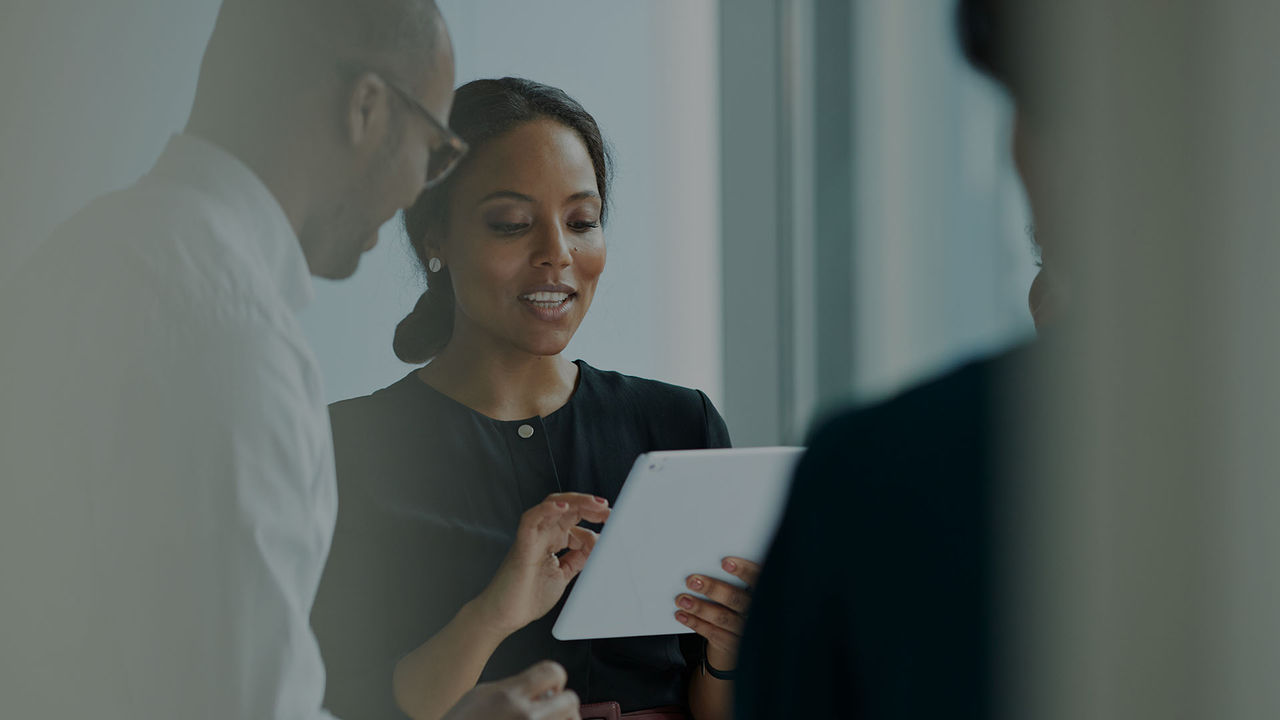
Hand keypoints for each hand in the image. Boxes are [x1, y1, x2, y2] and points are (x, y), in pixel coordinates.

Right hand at [441, 661, 580, 719]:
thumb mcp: (479, 695)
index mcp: (508, 696)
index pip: (553, 671)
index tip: (551, 686)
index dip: (555, 677)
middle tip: (552, 709)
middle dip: (563, 703)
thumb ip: (511, 686)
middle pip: (570, 700)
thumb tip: (540, 685)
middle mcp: (524, 716)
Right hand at [474, 493, 610, 636]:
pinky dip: (546, 509)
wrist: (505, 616)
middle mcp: (544, 534)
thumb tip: (599, 544)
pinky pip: (531, 519)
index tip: (614, 522)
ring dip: (576, 502)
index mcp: (554, 540)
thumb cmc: (529, 596)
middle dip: (590, 505)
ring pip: (552, 506)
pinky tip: (563, 507)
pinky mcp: (523, 544)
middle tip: (608, 510)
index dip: (595, 518)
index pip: (576, 519)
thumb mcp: (565, 575)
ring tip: (595, 504)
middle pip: (568, 507)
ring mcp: (533, 537)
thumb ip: (580, 558)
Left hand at [674, 556, 759, 672]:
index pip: (758, 578)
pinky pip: (713, 633)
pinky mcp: (733, 645)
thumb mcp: (743, 592)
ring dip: (700, 607)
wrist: (743, 642)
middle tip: (693, 581)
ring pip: (723, 617)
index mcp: (763, 594)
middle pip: (737, 599)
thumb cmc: (738, 608)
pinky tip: (682, 615)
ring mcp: (745, 630)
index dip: (745, 570)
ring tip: (682, 599)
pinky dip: (695, 623)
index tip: (726, 563)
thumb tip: (706, 566)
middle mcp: (757, 613)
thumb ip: (733, 581)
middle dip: (713, 589)